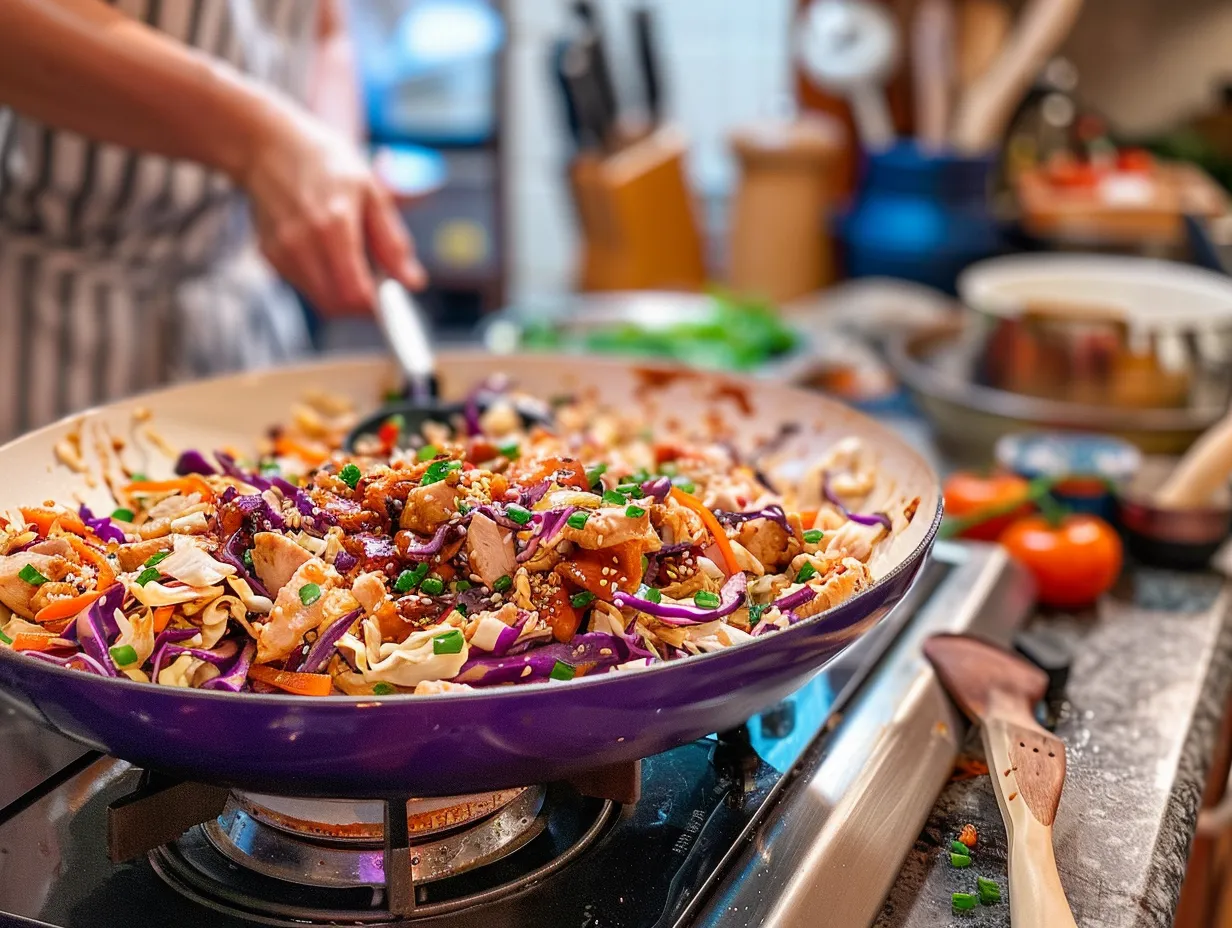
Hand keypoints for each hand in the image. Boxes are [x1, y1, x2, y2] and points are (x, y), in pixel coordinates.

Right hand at [240, 101, 425, 314]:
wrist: (268, 145)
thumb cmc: (324, 162)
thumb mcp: (371, 192)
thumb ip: (392, 242)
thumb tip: (413, 281)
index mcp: (334, 226)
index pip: (356, 294)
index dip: (377, 306)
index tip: (390, 298)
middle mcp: (303, 244)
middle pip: (338, 305)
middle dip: (362, 304)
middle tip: (375, 282)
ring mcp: (282, 251)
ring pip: (320, 301)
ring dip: (342, 294)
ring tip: (351, 260)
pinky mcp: (270, 255)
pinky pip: (304, 286)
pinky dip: (322, 282)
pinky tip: (326, 253)